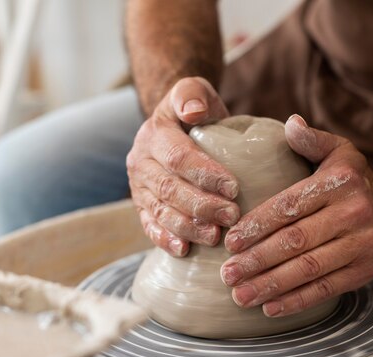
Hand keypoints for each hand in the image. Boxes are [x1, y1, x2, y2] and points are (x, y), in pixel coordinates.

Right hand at [127, 77, 240, 256]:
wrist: (172, 126)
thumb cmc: (192, 109)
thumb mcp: (192, 90)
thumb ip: (191, 94)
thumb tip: (194, 112)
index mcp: (153, 135)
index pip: (178, 157)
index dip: (205, 174)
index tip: (234, 187)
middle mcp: (140, 162)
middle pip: (169, 189)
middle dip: (201, 205)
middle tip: (232, 216)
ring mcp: (138, 187)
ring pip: (160, 211)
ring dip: (187, 227)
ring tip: (215, 237)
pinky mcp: (141, 206)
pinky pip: (149, 226)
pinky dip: (165, 239)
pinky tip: (184, 250)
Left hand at [220, 115, 372, 316]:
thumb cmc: (353, 181)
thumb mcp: (339, 152)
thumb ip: (312, 140)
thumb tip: (290, 123)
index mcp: (338, 183)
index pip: (290, 205)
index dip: (258, 225)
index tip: (230, 241)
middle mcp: (353, 214)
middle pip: (297, 241)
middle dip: (258, 260)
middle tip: (227, 274)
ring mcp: (361, 245)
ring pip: (309, 268)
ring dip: (271, 285)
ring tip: (239, 295)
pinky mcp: (364, 272)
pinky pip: (326, 288)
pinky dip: (297, 300)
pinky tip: (269, 308)